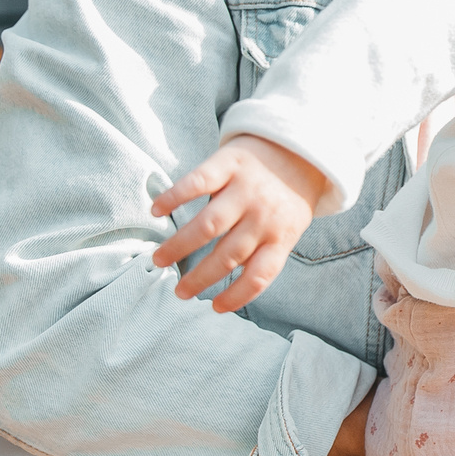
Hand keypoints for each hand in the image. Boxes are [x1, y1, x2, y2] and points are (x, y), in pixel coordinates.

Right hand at [150, 135, 330, 313]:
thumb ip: (265, 251)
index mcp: (282, 236)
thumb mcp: (289, 228)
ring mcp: (246, 189)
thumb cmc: (286, 198)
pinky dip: (175, 196)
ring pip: (210, 224)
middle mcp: (264, 216)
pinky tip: (156, 210)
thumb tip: (231, 284)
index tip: (215, 308)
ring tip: (159, 260)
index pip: (261, 275)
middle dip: (201, 277)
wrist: (298, 147)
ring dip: (181, 245)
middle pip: (229, 254)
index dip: (238, 295)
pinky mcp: (230, 163)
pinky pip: (199, 182)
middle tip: (179, 292)